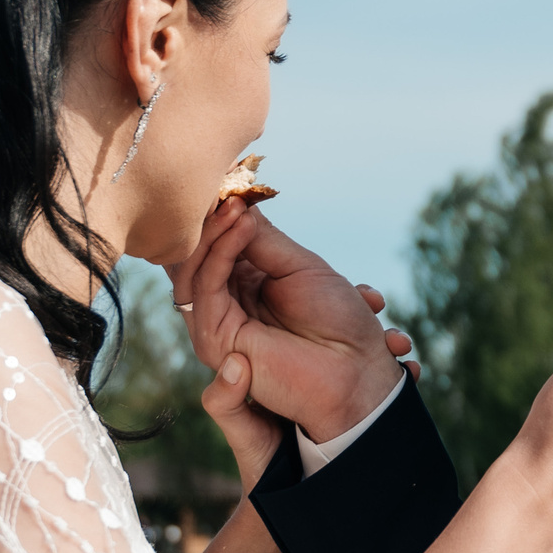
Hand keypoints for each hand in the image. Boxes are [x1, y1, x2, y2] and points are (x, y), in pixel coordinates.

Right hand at [172, 201, 409, 451]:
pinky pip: (206, 289)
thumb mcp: (301, 267)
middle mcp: (227, 305)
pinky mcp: (216, 341)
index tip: (227, 182)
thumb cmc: (339, 321)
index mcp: (246, 287)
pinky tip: (241, 227)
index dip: (216, 215)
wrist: (357, 370)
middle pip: (197, 256)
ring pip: (194, 270)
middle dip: (208, 220)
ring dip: (213, 233)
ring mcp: (218, 324)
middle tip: (224, 189)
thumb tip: (232, 203)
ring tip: (234, 206)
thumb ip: (262, 240)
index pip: (215, 246)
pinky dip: (220, 254)